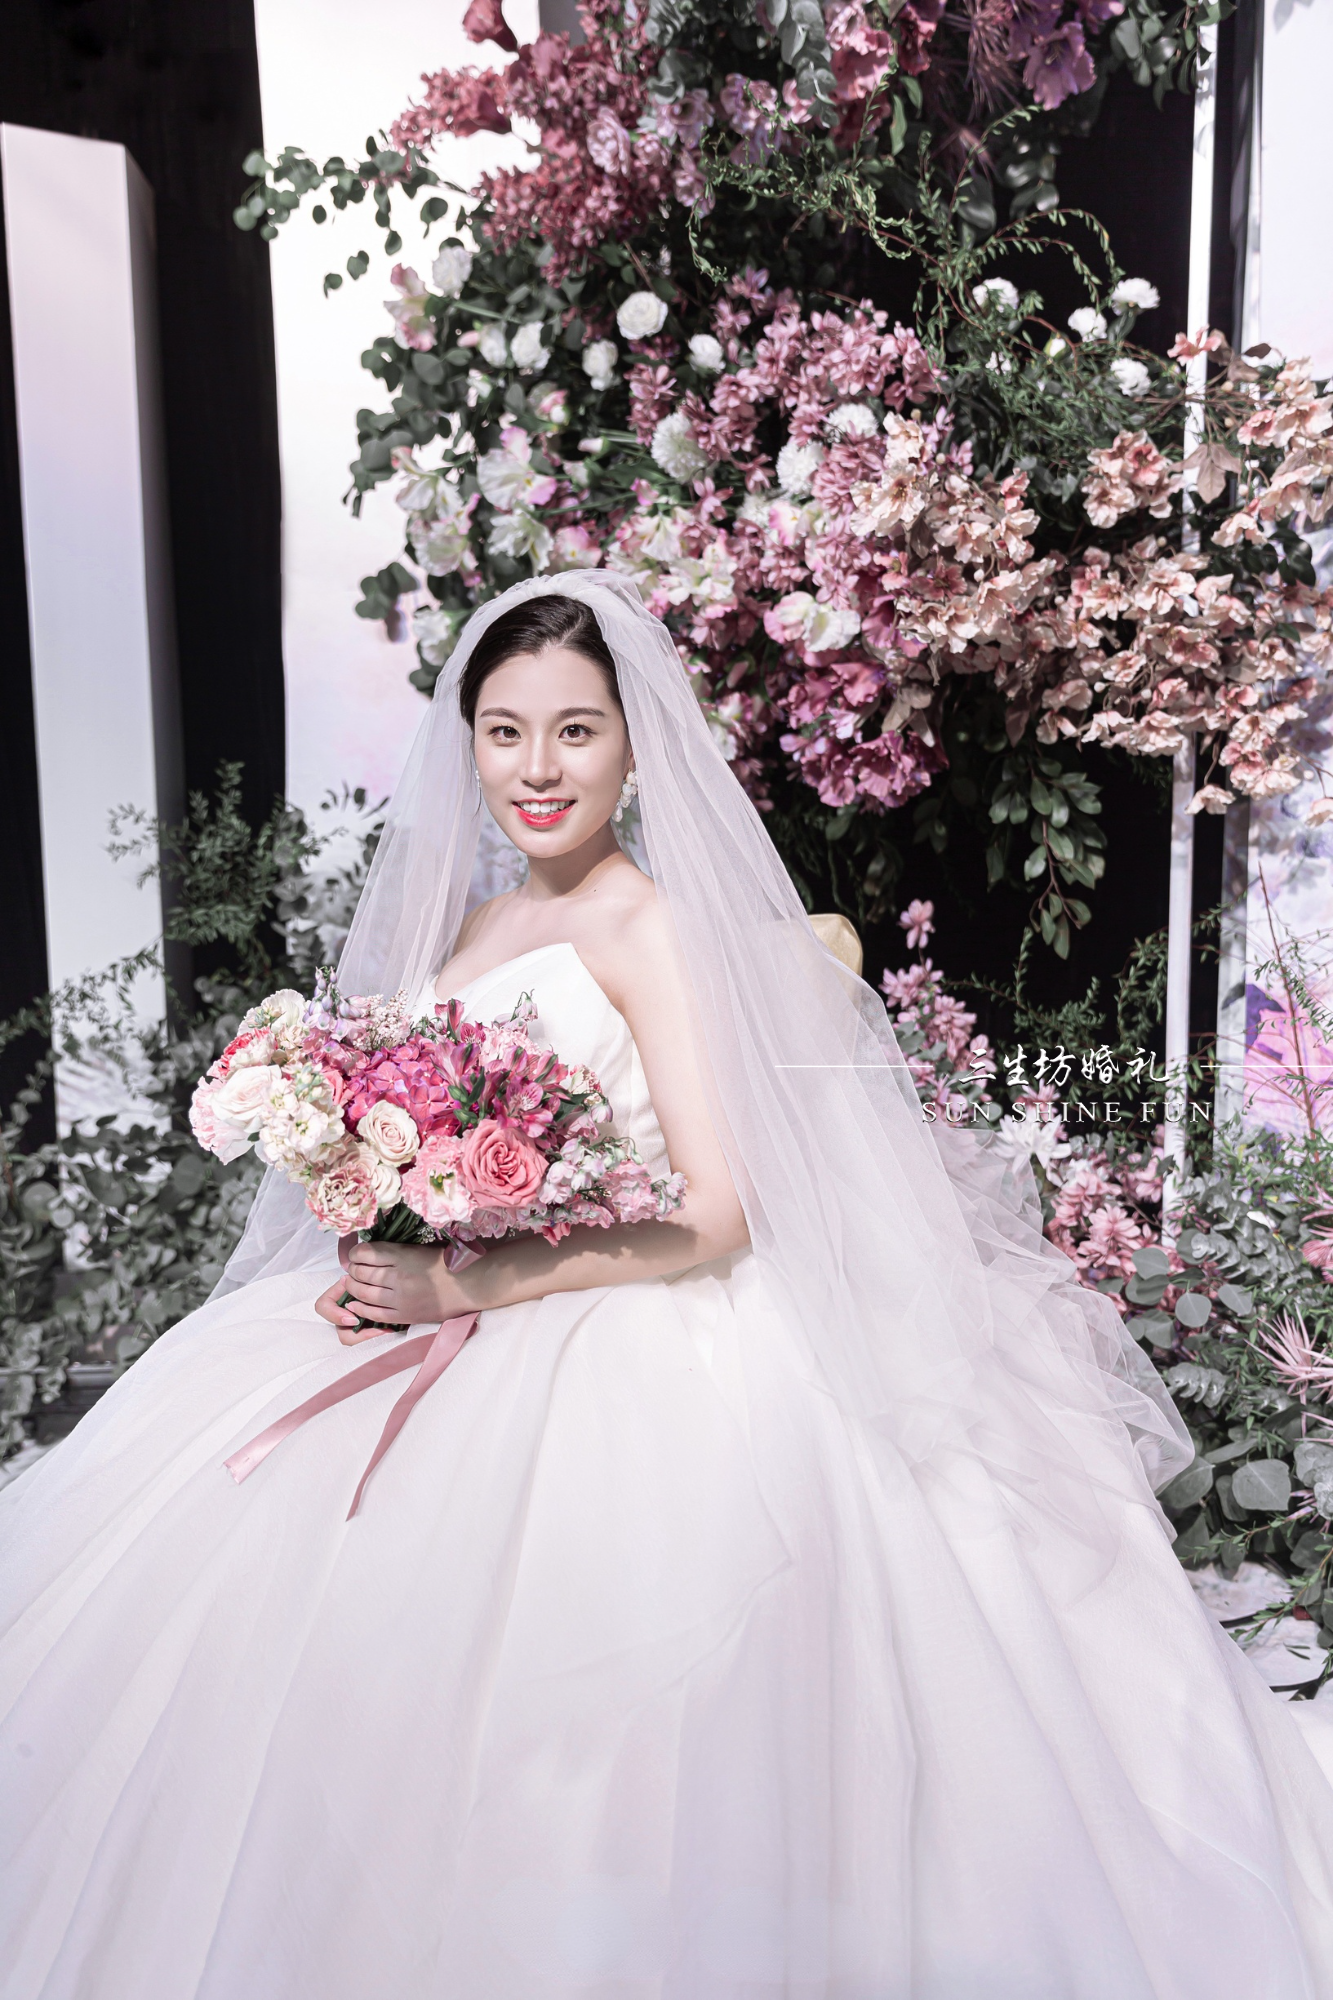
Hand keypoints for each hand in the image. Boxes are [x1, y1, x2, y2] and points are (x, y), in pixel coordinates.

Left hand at [314, 1237, 470, 1344]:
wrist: (467, 1285)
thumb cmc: (445, 1262)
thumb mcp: (418, 1248)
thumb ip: (394, 1251)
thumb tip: (368, 1254)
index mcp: (402, 1255)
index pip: (365, 1253)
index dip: (355, 1254)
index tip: (356, 1255)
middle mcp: (397, 1277)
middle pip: (361, 1273)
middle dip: (353, 1271)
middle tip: (354, 1270)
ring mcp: (400, 1298)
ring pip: (364, 1293)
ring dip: (353, 1288)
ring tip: (353, 1284)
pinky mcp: (404, 1315)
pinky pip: (374, 1314)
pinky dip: (361, 1308)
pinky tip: (354, 1305)